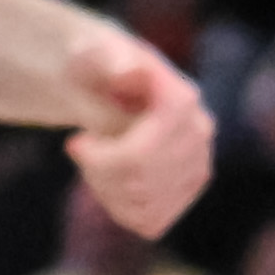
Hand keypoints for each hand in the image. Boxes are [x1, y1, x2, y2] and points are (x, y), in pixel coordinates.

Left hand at [71, 25, 213, 238]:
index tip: (73, 142)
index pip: (142, 154)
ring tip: (96, 163)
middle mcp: (200, 132)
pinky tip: (110, 183)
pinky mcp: (187, 189)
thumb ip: (111, 59)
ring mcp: (198, 163)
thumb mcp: (93, 53)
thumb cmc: (94, 66)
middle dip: (97, 171)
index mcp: (181, 99)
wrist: (104, 82)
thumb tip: (129, 72)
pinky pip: (151, 221)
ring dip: (106, 189)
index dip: (100, 159)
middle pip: (140, 181)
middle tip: (80, 149)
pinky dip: (120, 209)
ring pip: (144, 205)